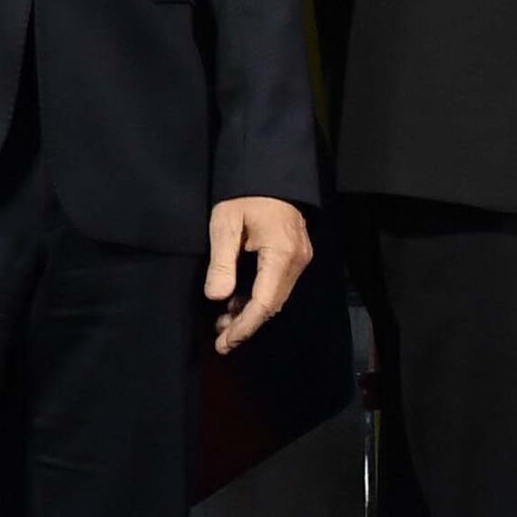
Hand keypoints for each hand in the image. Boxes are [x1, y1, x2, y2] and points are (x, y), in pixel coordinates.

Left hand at [204, 197, 312, 354]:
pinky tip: (236, 303)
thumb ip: (222, 262)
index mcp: (281, 253)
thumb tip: (217, 298)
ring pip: (275, 298)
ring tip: (223, 324)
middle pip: (272, 305)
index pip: (265, 302)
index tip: (225, 342)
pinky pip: (277, 286)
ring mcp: (299, 259)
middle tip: (220, 340)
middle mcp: (297, 260)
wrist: (269, 173)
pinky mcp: (295, 256)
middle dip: (246, 325)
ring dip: (250, 313)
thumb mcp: (225, 223)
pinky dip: (257, 299)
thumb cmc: (244, 194)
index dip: (245, 326)